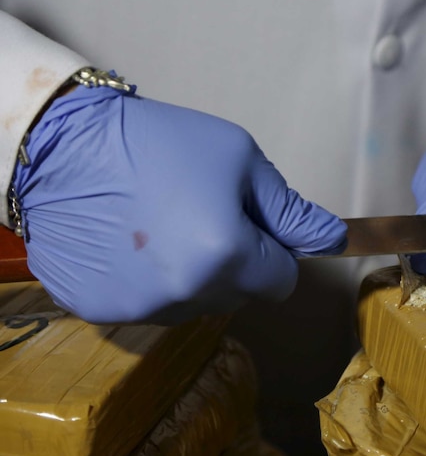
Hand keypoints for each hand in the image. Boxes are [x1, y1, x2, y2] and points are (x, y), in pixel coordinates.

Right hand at [14, 81, 345, 323]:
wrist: (64, 146)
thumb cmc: (161, 144)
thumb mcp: (240, 160)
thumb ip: (290, 209)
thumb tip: (331, 238)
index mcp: (227, 257)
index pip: (280, 282)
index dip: (273, 253)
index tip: (252, 226)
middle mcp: (186, 294)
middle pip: (239, 296)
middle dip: (235, 263)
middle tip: (202, 216)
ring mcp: (140, 309)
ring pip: (196, 305)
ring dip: (193, 276)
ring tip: (162, 227)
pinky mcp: (102, 312)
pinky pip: (150, 306)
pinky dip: (149, 282)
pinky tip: (130, 243)